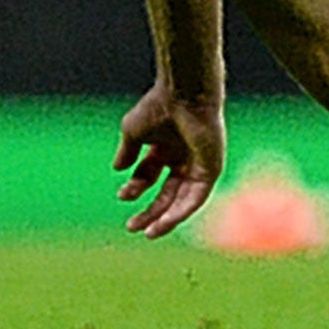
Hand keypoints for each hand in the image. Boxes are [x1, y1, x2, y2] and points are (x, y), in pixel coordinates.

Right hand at [112, 83, 223, 238]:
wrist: (183, 95)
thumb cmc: (158, 106)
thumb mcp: (133, 131)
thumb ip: (127, 152)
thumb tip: (117, 170)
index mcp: (164, 147)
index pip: (148, 175)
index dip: (135, 187)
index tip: (122, 196)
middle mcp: (182, 158)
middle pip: (165, 193)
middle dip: (150, 211)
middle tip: (132, 226)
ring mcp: (197, 165)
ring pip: (181, 200)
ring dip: (165, 218)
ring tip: (149, 233)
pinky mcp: (210, 170)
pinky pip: (196, 198)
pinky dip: (181, 211)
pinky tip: (166, 222)